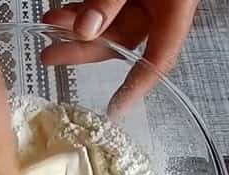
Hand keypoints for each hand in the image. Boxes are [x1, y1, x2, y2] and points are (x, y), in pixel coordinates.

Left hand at [42, 0, 196, 111]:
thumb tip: (85, 27)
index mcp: (178, 9)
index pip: (159, 58)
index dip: (137, 87)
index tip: (115, 109)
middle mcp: (163, 7)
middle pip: (122, 40)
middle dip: (84, 47)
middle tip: (52, 54)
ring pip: (109, 21)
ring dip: (77, 25)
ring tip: (50, 24)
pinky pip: (106, 3)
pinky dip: (85, 9)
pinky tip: (63, 13)